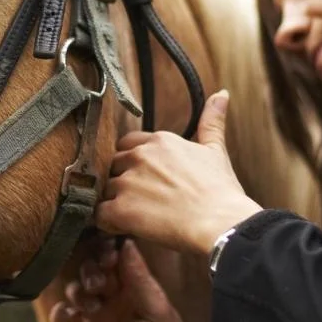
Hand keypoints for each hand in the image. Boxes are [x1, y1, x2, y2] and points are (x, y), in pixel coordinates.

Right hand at [50, 240, 196, 321]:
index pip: (116, 260)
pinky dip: (62, 313)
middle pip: (91, 270)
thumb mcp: (159, 314)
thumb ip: (141, 280)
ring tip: (91, 304)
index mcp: (135, 291)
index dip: (109, 251)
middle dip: (91, 269)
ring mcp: (93, 320)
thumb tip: (128, 244)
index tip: (108, 251)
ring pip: (74, 290)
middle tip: (99, 281)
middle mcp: (112, 301)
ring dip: (78, 290)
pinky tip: (73, 317)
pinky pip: (61, 320)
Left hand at [96, 90, 261, 256]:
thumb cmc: (220, 192)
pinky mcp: (121, 209)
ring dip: (116, 203)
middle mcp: (139, 156)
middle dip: (123, 182)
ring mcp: (128, 182)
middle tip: (142, 201)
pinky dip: (109, 224)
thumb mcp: (216, 150)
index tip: (146, 180)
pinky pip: (100, 214)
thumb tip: (221, 93)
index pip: (128, 146)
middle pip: (114, 166)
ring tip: (137, 217)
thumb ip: (212, 121)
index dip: (134, 165)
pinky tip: (126, 228)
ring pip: (105, 190)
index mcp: (158, 141)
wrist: (221, 222)